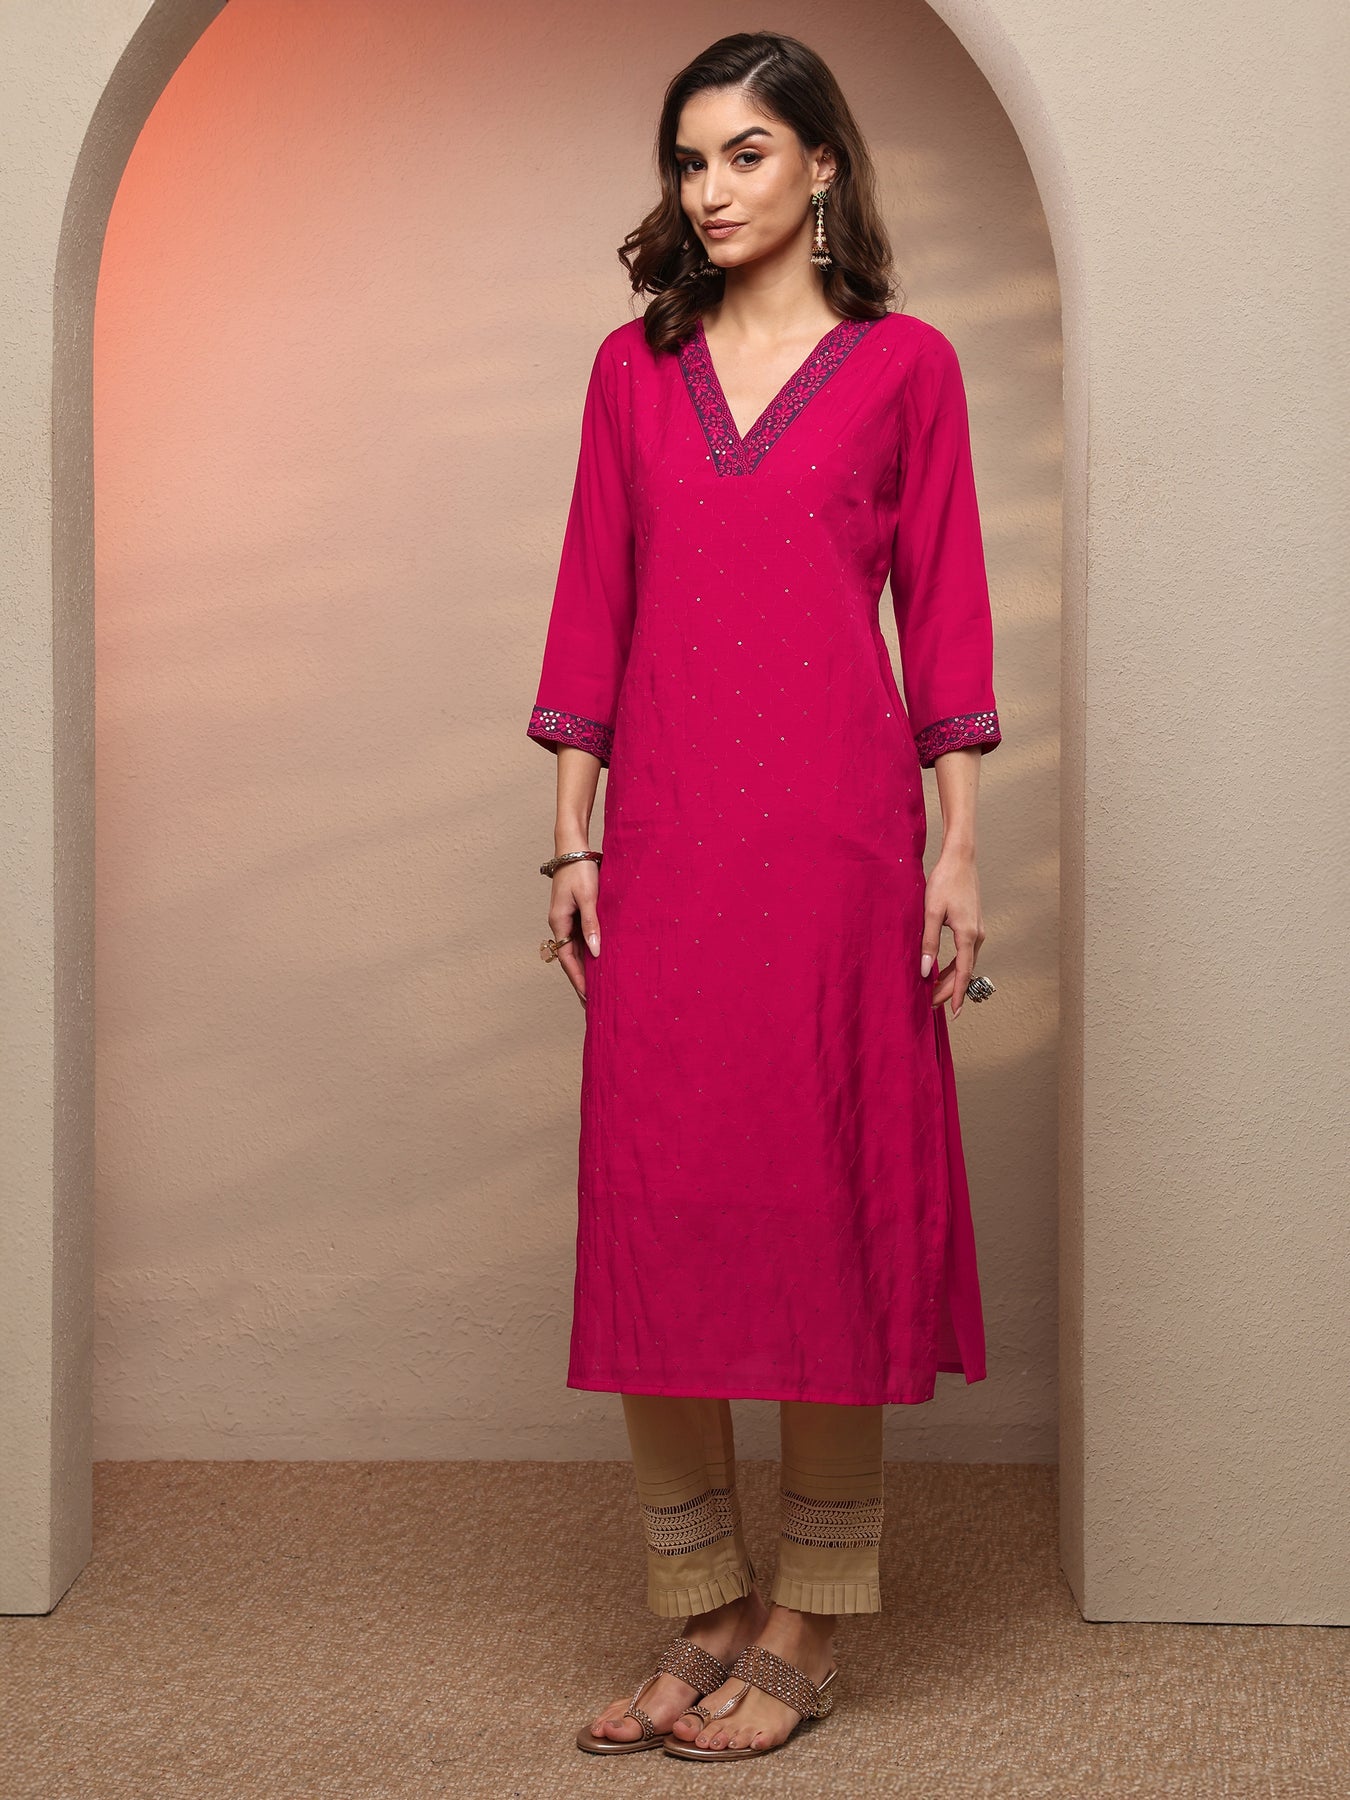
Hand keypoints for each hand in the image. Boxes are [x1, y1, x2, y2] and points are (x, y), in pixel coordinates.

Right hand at [548, 858, 600, 1005]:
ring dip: (585, 969)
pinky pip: (582, 939)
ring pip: (576, 951)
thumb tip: (596, 952)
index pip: (568, 960)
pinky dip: (589, 953)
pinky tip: (599, 963)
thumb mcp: (588, 898)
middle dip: (581, 981)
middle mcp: (560, 924)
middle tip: (592, 1004)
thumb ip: (592, 925)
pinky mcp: (575, 914)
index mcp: (559, 922)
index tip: (587, 998)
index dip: (578, 980)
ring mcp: (567, 919)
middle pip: (570, 959)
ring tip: (597, 989)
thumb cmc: (581, 870)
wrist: (574, 849)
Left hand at [920, 846, 984, 1017]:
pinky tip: (942, 970)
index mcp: (968, 935)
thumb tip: (925, 970)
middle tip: (933, 1005)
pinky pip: (966, 952)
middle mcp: (977, 935)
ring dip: (951, 978)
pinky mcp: (973, 924)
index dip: (956, 994)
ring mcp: (978, 930)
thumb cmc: (945, 882)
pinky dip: (955, 965)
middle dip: (949, 989)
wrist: (960, 859)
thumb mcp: (931, 912)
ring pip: (966, 962)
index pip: (963, 972)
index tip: (951, 1012)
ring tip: (935, 992)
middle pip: (965, 971)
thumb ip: (928, 942)